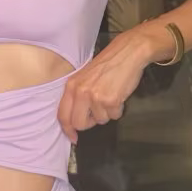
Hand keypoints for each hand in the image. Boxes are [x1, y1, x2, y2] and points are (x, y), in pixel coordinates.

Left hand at [58, 25, 169, 141]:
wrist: (128, 53)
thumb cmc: (108, 64)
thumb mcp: (85, 76)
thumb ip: (78, 95)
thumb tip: (76, 118)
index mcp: (72, 86)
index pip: (63, 115)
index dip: (68, 130)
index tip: (73, 138)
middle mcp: (81, 92)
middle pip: (80, 123)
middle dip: (90, 122)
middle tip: (98, 112)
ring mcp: (95, 97)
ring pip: (100, 120)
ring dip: (107, 112)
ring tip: (111, 95)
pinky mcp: (111, 100)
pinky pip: (114, 116)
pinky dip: (118, 109)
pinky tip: (119, 95)